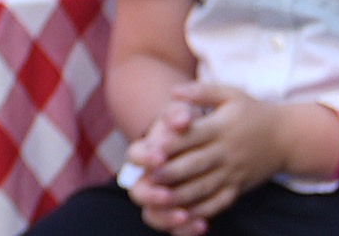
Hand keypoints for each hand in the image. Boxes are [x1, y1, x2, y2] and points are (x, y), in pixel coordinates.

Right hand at [121, 100, 212, 234]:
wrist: (198, 143)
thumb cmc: (185, 126)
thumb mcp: (181, 115)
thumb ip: (179, 114)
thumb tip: (182, 120)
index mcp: (144, 153)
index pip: (134, 156)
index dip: (145, 158)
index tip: (160, 156)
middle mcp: (147, 179)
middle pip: (138, 192)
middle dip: (151, 194)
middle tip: (166, 195)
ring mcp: (159, 197)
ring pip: (152, 215)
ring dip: (167, 218)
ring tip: (184, 216)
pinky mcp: (174, 212)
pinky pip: (174, 228)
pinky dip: (186, 230)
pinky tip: (203, 225)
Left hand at [130, 81, 301, 225]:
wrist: (287, 137)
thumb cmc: (252, 112)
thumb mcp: (229, 94)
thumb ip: (201, 92)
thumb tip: (173, 91)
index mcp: (220, 128)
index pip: (191, 136)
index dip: (170, 143)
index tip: (149, 149)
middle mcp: (226, 152)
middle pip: (195, 164)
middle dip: (170, 173)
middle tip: (148, 178)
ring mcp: (233, 172)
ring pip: (205, 187)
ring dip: (182, 195)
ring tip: (160, 200)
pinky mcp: (239, 187)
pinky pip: (220, 202)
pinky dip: (203, 211)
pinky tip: (185, 215)